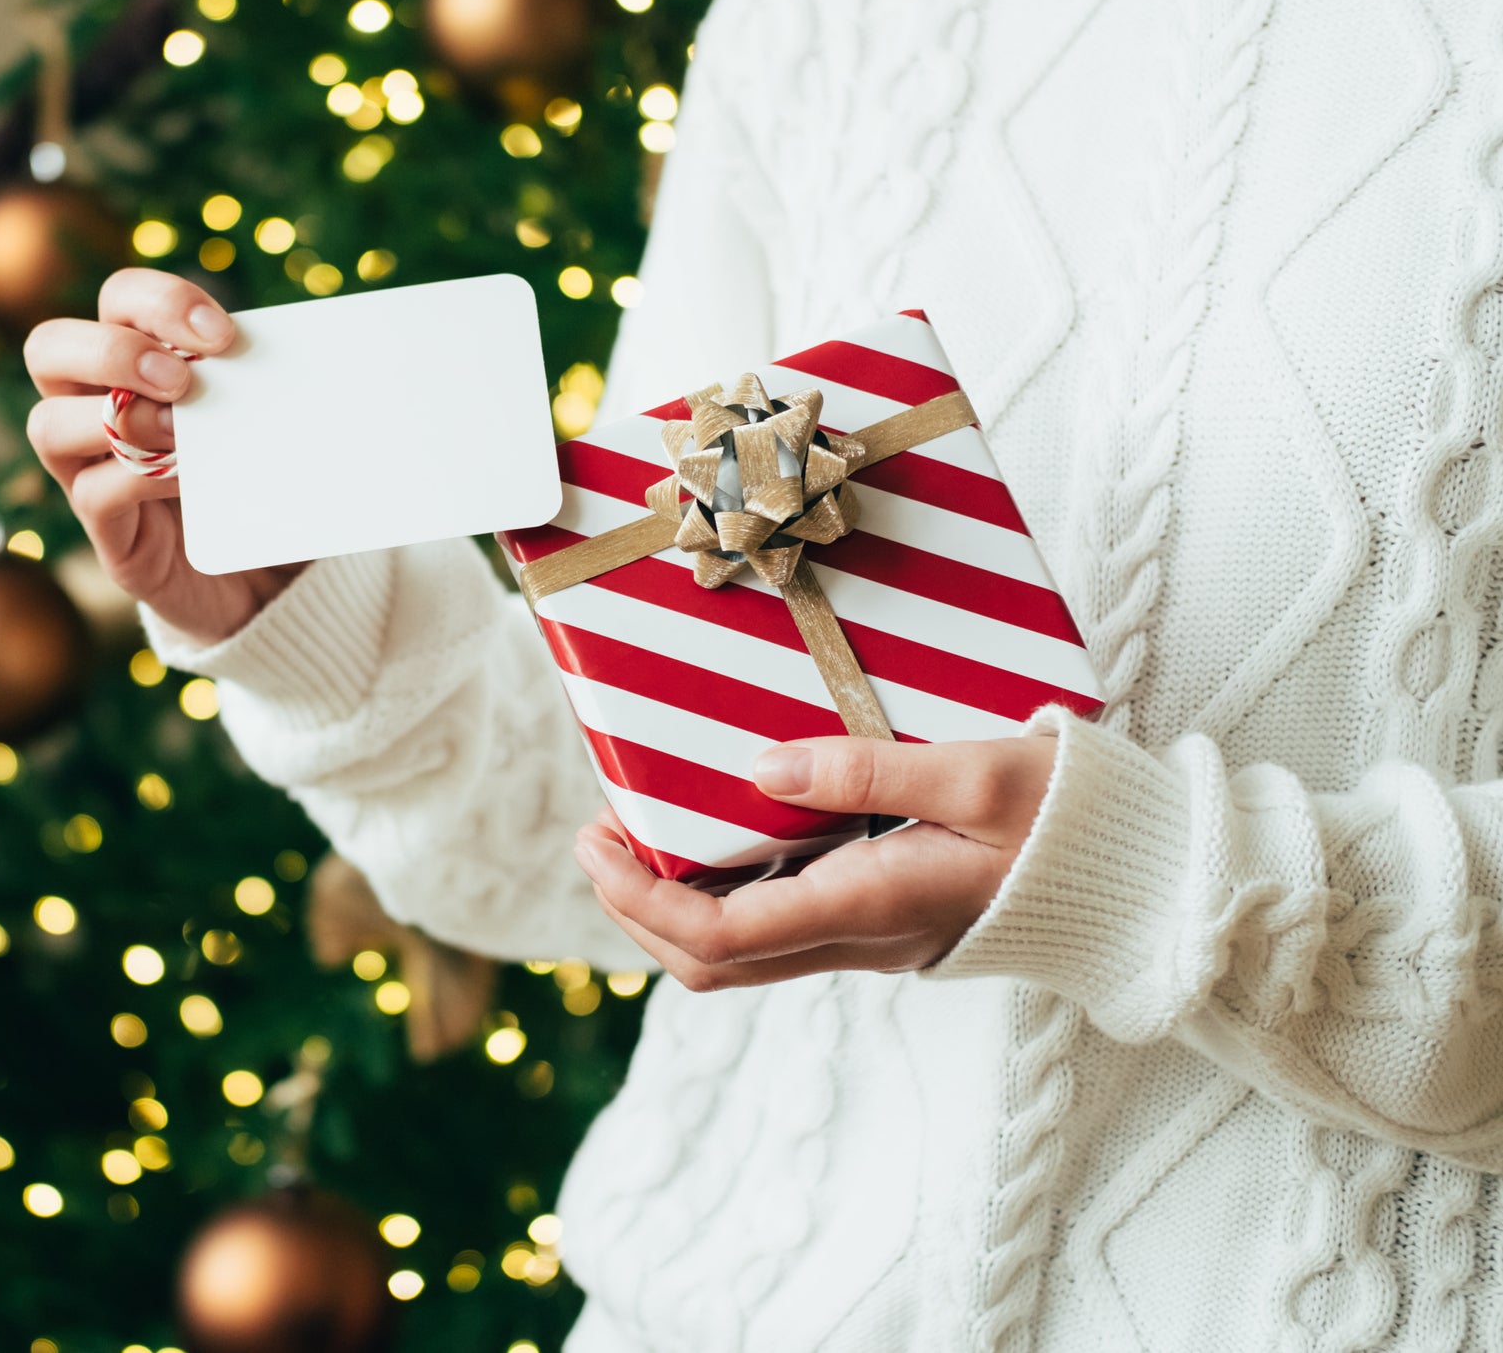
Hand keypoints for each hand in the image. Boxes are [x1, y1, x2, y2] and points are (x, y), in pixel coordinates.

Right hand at [25, 269, 305, 645]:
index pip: (117, 300)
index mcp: (134, 363)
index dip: (159, 301)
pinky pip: (94, 493)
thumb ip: (261, 379)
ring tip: (186, 430)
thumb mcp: (265, 419)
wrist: (272, 582)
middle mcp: (91, 410)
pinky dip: (140, 476)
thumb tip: (312, 345)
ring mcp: (90, 473)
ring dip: (122, 415)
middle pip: (46, 348)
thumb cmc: (263, 481)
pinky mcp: (109, 534)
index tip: (223, 335)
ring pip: (49, 425)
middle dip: (112, 350)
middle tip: (182, 378)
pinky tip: (191, 477)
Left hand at [574, 734, 1057, 989]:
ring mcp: (866, 938)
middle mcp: (857, 938)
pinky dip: (719, 895)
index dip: (641, 901)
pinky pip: (774, 929)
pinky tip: (710, 837)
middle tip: (594, 837)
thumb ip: (866, 771)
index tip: (598, 841)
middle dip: (634, 912)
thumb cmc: (1071, 821)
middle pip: (710, 965)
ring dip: (670, 906)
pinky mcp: (879, 920)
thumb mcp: (978, 773)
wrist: (1141, 879)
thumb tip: (758, 771)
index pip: (720, 938)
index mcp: (871, 905)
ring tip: (634, 832)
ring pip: (738, 955)